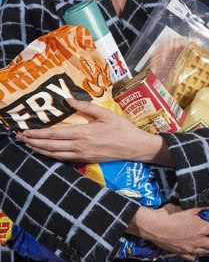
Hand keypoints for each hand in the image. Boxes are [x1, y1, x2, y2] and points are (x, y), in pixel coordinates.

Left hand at [16, 99, 172, 164]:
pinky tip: (47, 154)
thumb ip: (86, 107)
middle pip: (51, 146)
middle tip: (21, 139)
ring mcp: (82, 155)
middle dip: (34, 143)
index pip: (55, 134)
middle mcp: (79, 146)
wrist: (134, 147)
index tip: (25, 131)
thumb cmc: (122, 128)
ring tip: (29, 146)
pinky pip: (65, 160)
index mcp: (83, 133)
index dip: (38, 134)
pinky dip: (52, 157)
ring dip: (40, 151)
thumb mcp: (106, 114)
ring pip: (56, 155)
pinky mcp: (87, 160)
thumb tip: (68, 100)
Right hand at [127, 204, 208, 260]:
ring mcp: (190, 249)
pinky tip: (195, 253)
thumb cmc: (171, 215)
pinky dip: (196, 254)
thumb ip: (202, 206)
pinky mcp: (181, 252)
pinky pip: (192, 256)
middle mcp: (198, 241)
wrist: (154, 227)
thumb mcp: (187, 207)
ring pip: (205, 252)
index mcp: (201, 228)